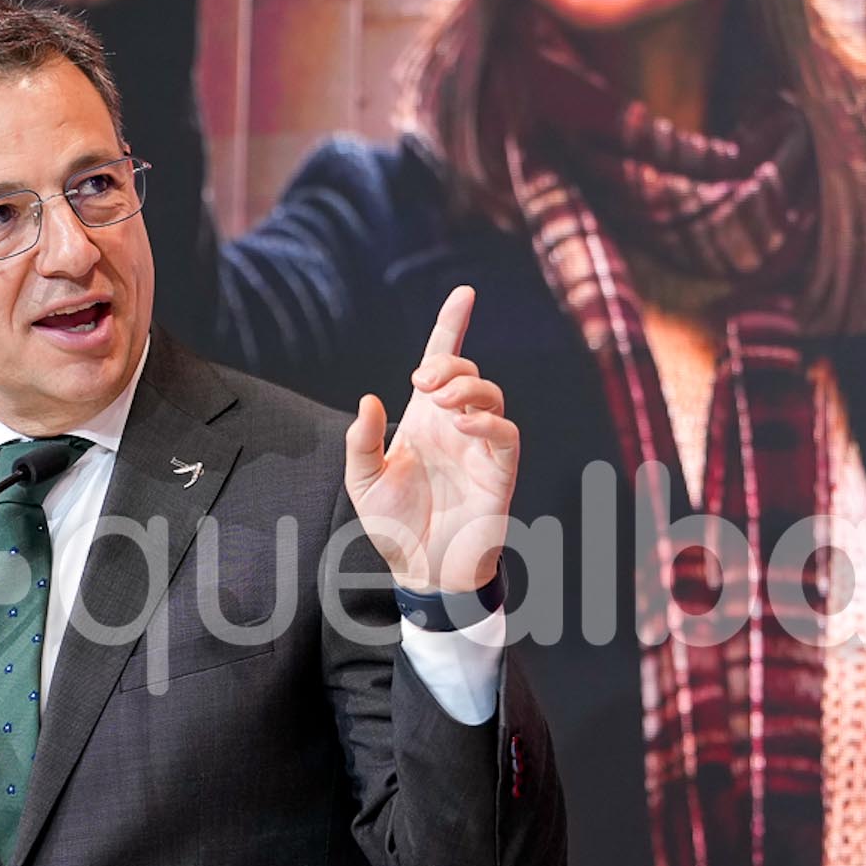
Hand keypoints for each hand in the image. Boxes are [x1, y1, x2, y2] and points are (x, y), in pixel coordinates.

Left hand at [344, 286, 518, 596]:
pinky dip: (486, 421)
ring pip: (490, 394)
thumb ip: (361, 440)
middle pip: (465, 371)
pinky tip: (462, 426)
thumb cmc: (395, 526)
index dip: (452, 325)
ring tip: (442, 405)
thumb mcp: (362, 481)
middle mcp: (454, 425)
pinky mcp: (499, 471)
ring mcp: (479, 446)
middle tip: (423, 385)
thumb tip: (370, 398)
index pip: (440, 361)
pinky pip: (504, 433)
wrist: (422, 571)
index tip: (464, 293)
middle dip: (448, 364)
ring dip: (467, 388)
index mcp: (424, 420)